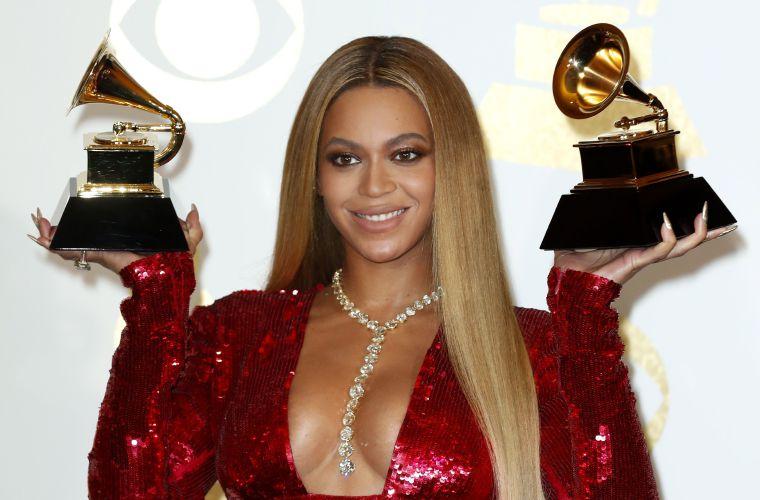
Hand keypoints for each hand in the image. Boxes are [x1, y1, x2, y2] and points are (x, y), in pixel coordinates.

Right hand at [27, 204, 202, 273]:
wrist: (169, 284)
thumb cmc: (178, 268)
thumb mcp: (189, 242)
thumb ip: (193, 226)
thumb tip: (193, 208)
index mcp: (133, 240)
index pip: (110, 228)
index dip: (92, 219)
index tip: (79, 212)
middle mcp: (118, 246)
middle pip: (87, 234)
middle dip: (63, 229)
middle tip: (45, 220)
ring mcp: (108, 252)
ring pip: (76, 243)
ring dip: (54, 234)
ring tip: (38, 225)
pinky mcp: (103, 256)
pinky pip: (77, 252)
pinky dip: (59, 245)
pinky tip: (44, 238)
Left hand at [554, 201, 736, 284]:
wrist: (566, 279)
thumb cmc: (574, 259)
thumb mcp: (584, 230)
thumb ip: (591, 214)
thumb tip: (590, 195)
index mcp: (635, 241)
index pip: (666, 231)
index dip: (685, 223)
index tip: (700, 209)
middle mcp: (643, 249)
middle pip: (682, 240)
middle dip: (703, 229)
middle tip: (718, 216)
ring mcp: (641, 256)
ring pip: (678, 247)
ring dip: (695, 233)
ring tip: (704, 217)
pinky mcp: (635, 262)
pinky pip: (658, 251)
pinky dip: (666, 238)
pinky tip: (667, 225)